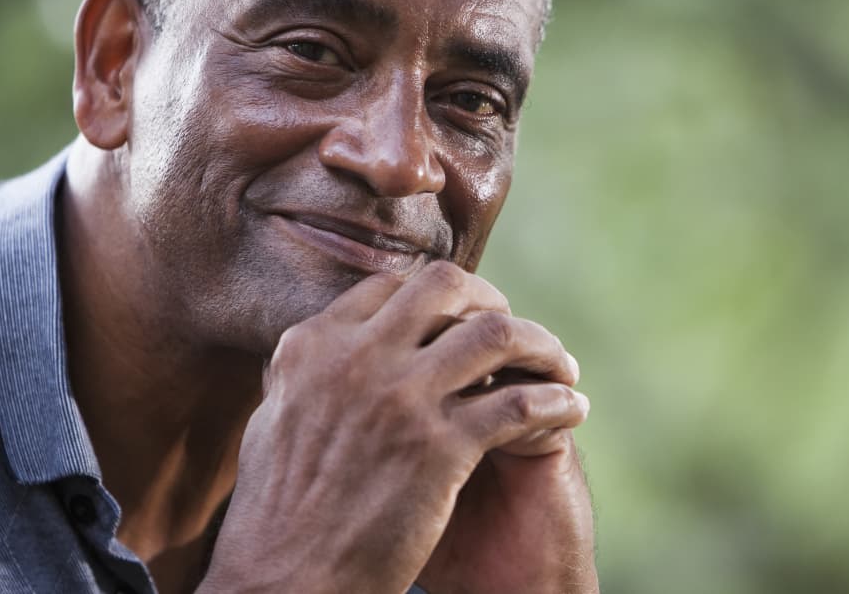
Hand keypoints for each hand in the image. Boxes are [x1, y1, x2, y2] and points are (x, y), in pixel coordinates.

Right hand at [198, 262, 589, 593]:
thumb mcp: (277, 418)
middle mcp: (356, 359)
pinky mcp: (440, 448)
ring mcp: (401, 399)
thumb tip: (330, 341)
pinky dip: (556, 402)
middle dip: (491, 300)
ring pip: (496, 333)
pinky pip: (520, 403)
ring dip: (540, 344)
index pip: (392, 285)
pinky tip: (572, 410)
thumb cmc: (279, 514)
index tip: (464, 318)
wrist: (287, 580)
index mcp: (313, 346)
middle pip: (446, 286)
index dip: (439, 297)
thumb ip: (310, 372)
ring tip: (560, 367)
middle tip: (516, 331)